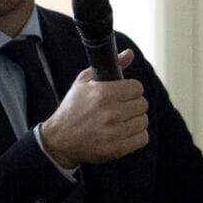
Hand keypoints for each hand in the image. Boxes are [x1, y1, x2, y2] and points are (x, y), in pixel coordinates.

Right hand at [37, 48, 146, 169]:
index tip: (122, 95)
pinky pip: (142, 138)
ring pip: (143, 121)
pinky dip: (136, 136)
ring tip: (121, 122)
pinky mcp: (116, 149)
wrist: (58, 140)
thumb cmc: (72, 109)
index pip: (137, 88)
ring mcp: (114, 132)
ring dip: (135, 121)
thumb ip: (111, 66)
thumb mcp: (84, 82)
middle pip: (142, 104)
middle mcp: (110, 112)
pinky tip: (123, 133)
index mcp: (103, 93)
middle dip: (133, 105)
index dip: (130, 91)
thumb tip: (130, 53)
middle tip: (120, 109)